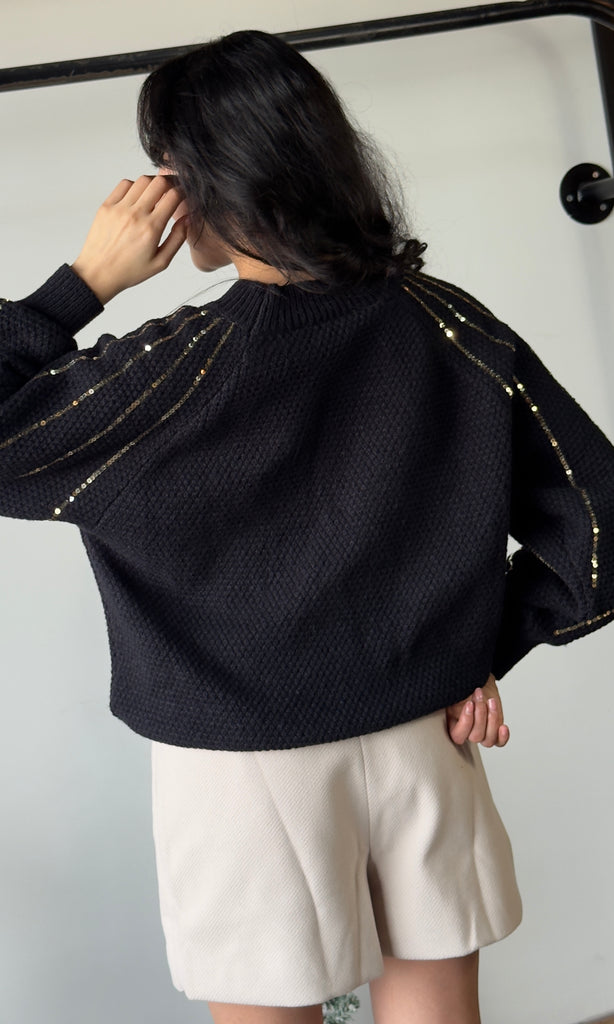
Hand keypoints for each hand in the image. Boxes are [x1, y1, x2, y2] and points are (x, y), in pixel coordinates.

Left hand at [71, 175, 188, 303]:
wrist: (98, 273)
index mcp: (151, 229)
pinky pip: (124, 185)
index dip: (183, 191)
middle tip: (173, 189)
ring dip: (153, 183)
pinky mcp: (106, 206)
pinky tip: (138, 197)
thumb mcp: (161, 262)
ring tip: (156, 193)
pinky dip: (135, 186)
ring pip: (142, 180)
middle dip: (171, 182)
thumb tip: (187, 219)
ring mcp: (119, 208)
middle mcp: (135, 215)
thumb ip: (177, 239)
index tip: (185, 195)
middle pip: (159, 182)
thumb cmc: (129, 271)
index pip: (173, 196)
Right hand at [446, 673, 509, 747]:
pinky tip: (503, 727)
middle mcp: (467, 734)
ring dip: (492, 720)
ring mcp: (482, 734)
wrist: (478, 684)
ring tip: (491, 701)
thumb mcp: (455, 693)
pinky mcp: (494, 732)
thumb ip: (454, 701)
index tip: (469, 704)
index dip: (466, 721)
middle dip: (480, 713)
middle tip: (479, 694)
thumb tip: (457, 701)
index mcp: (452, 727)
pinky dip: (503, 737)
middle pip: (476, 736)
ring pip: (488, 740)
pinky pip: (499, 742)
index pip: (458, 736)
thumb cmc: (464, 689)